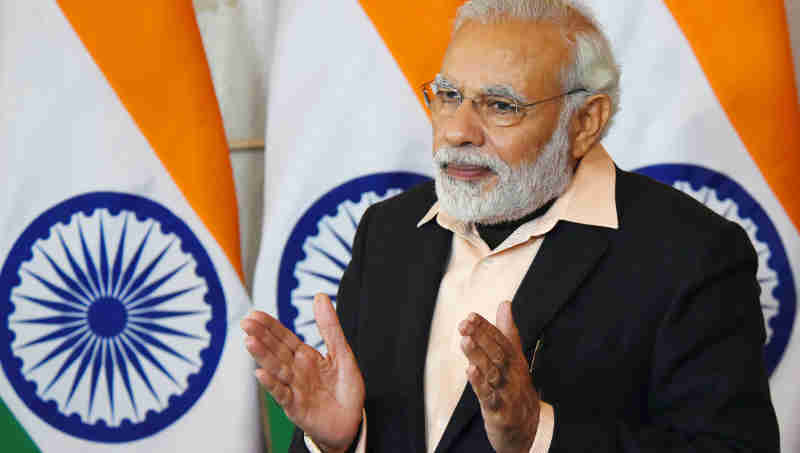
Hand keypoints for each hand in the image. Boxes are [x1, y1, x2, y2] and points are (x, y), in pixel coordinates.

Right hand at [241, 294, 364, 452]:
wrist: (351, 422)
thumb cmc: (345, 389)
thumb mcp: (342, 352)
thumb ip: (330, 327)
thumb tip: (321, 296)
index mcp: (305, 356)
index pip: (284, 337)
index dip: (270, 326)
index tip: (255, 314)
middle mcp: (296, 370)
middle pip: (276, 350)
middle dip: (261, 336)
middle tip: (246, 323)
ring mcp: (294, 388)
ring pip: (276, 369)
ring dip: (263, 356)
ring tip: (249, 341)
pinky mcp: (296, 408)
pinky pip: (282, 394)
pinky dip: (272, 384)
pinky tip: (262, 373)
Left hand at [459, 301, 539, 452]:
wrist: (526, 427)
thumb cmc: (515, 387)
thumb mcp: (513, 358)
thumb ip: (507, 331)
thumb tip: (504, 304)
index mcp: (514, 360)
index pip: (500, 339)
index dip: (485, 327)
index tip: (470, 316)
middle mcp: (512, 374)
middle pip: (497, 353)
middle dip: (481, 337)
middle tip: (464, 325)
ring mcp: (507, 392)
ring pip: (492, 372)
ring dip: (478, 356)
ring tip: (465, 342)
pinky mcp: (499, 411)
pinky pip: (489, 397)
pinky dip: (480, 384)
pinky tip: (470, 371)